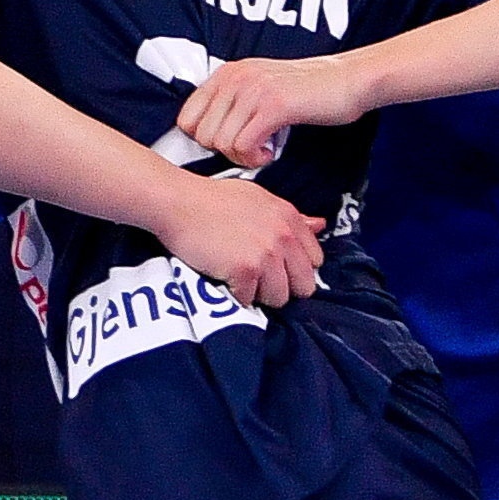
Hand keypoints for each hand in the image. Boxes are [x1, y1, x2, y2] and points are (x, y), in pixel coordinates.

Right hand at [158, 173, 325, 307]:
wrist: (178, 202)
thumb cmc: (213, 199)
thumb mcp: (259, 199)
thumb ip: (291, 218)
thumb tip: (320, 225)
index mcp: (289, 218)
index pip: (315, 260)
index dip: (295, 268)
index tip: (277, 267)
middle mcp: (283, 236)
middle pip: (303, 285)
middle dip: (282, 286)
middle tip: (257, 278)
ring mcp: (266, 254)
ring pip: (279, 298)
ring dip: (258, 294)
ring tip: (238, 277)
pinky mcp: (245, 270)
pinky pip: (249, 300)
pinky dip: (234, 295)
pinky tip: (223, 277)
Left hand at [174, 52, 361, 166]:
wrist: (349, 79)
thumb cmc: (308, 90)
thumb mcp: (260, 88)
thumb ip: (233, 104)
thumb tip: (205, 135)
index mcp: (228, 73)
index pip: (186, 117)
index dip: (203, 140)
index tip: (227, 146)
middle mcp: (235, 78)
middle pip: (201, 134)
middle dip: (222, 152)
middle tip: (248, 150)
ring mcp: (253, 90)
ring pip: (220, 142)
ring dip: (240, 157)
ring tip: (261, 151)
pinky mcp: (274, 105)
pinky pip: (243, 145)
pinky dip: (254, 158)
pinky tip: (270, 152)